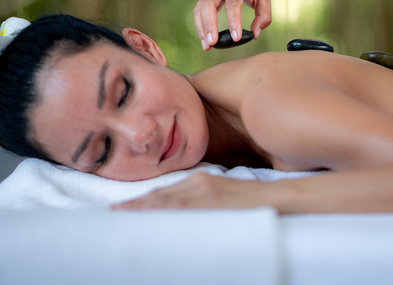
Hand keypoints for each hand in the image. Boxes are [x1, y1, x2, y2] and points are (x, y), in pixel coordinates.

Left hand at [111, 172, 269, 209]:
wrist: (279, 198)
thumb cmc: (253, 200)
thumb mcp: (225, 195)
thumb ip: (205, 199)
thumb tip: (188, 212)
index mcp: (201, 180)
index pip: (166, 192)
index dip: (144, 200)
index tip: (124, 207)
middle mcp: (199, 181)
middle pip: (162, 195)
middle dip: (137, 204)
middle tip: (114, 211)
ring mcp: (206, 190)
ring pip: (167, 199)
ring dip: (144, 206)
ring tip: (122, 213)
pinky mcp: (214, 199)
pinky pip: (183, 206)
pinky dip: (163, 209)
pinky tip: (150, 214)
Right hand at [193, 0, 271, 50]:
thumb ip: (263, 17)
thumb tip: (254, 35)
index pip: (233, 3)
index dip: (233, 21)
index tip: (236, 38)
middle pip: (209, 3)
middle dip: (209, 25)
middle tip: (213, 43)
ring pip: (200, 8)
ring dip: (201, 28)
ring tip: (207, 46)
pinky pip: (198, 10)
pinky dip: (200, 25)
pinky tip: (205, 39)